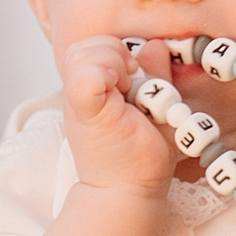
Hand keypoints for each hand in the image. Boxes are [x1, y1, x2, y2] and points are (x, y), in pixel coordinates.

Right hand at [54, 33, 174, 196]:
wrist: (129, 190)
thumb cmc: (140, 155)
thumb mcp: (155, 104)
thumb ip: (155, 74)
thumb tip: (153, 45)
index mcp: (92, 91)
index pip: (91, 48)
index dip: (115, 50)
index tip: (134, 74)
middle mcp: (80, 94)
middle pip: (82, 46)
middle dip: (112, 51)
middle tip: (130, 79)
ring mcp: (80, 103)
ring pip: (82, 53)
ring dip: (111, 61)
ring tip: (126, 86)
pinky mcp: (87, 113)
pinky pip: (85, 76)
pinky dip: (105, 72)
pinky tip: (122, 90)